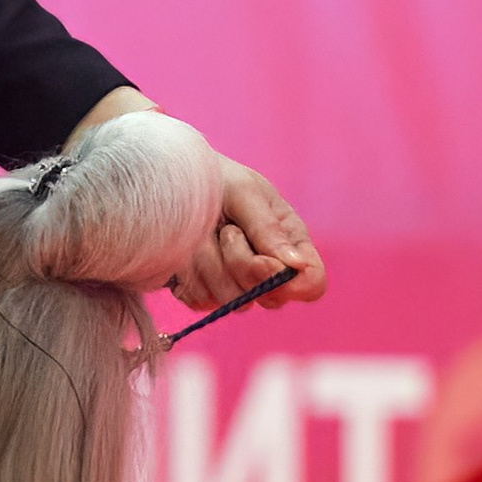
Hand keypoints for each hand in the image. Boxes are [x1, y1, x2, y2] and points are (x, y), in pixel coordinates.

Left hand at [171, 158, 324, 312]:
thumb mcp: (244, 192)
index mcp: (290, 244)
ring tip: (204, 233)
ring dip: (210, 264)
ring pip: (232, 300)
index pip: (312, 284)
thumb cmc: (214, 180)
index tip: (266, 261)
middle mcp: (268, 272)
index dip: (295, 284)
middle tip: (227, 229)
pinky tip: (187, 251)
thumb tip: (295, 265)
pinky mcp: (205, 294)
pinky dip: (189, 275)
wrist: (169, 184)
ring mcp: (236, 287)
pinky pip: (202, 300)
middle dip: (242, 263)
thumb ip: (267, 228)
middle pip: (269, 297)